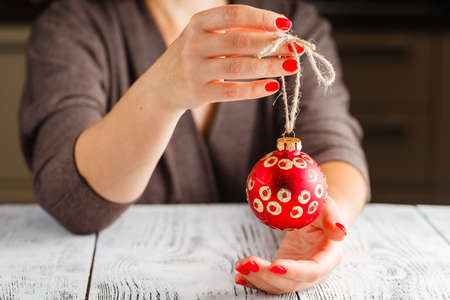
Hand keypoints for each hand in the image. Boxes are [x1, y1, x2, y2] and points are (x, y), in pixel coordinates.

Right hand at [139, 4, 303, 111]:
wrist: (161, 88)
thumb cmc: (193, 57)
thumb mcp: (206, 38)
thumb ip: (236, 33)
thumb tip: (277, 33)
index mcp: (198, 23)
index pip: (235, 15)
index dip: (262, 18)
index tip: (286, 24)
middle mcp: (194, 44)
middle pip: (240, 42)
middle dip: (272, 44)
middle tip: (296, 48)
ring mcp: (195, 70)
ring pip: (238, 68)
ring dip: (269, 67)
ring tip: (291, 67)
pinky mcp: (198, 93)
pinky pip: (231, 92)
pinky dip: (254, 89)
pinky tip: (272, 86)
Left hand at [234, 196, 346, 293]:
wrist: (317, 217)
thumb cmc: (322, 209)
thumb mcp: (327, 207)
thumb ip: (332, 217)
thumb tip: (340, 231)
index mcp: (329, 256)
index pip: (313, 270)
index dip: (294, 271)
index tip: (274, 265)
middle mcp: (316, 271)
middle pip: (292, 282)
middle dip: (268, 276)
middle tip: (248, 264)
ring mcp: (300, 274)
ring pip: (279, 285)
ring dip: (258, 279)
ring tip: (241, 266)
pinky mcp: (286, 272)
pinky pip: (271, 281)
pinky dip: (254, 281)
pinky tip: (240, 276)